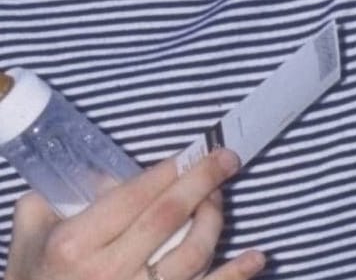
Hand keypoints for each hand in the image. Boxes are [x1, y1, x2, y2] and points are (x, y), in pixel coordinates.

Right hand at [4, 150, 264, 279]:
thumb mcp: (29, 245)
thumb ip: (50, 206)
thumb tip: (98, 178)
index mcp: (75, 246)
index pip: (135, 197)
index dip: (168, 172)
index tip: (190, 155)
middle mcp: (108, 272)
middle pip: (170, 217)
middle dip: (203, 181)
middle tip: (227, 158)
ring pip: (193, 252)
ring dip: (215, 220)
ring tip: (221, 200)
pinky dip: (236, 274)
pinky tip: (258, 256)